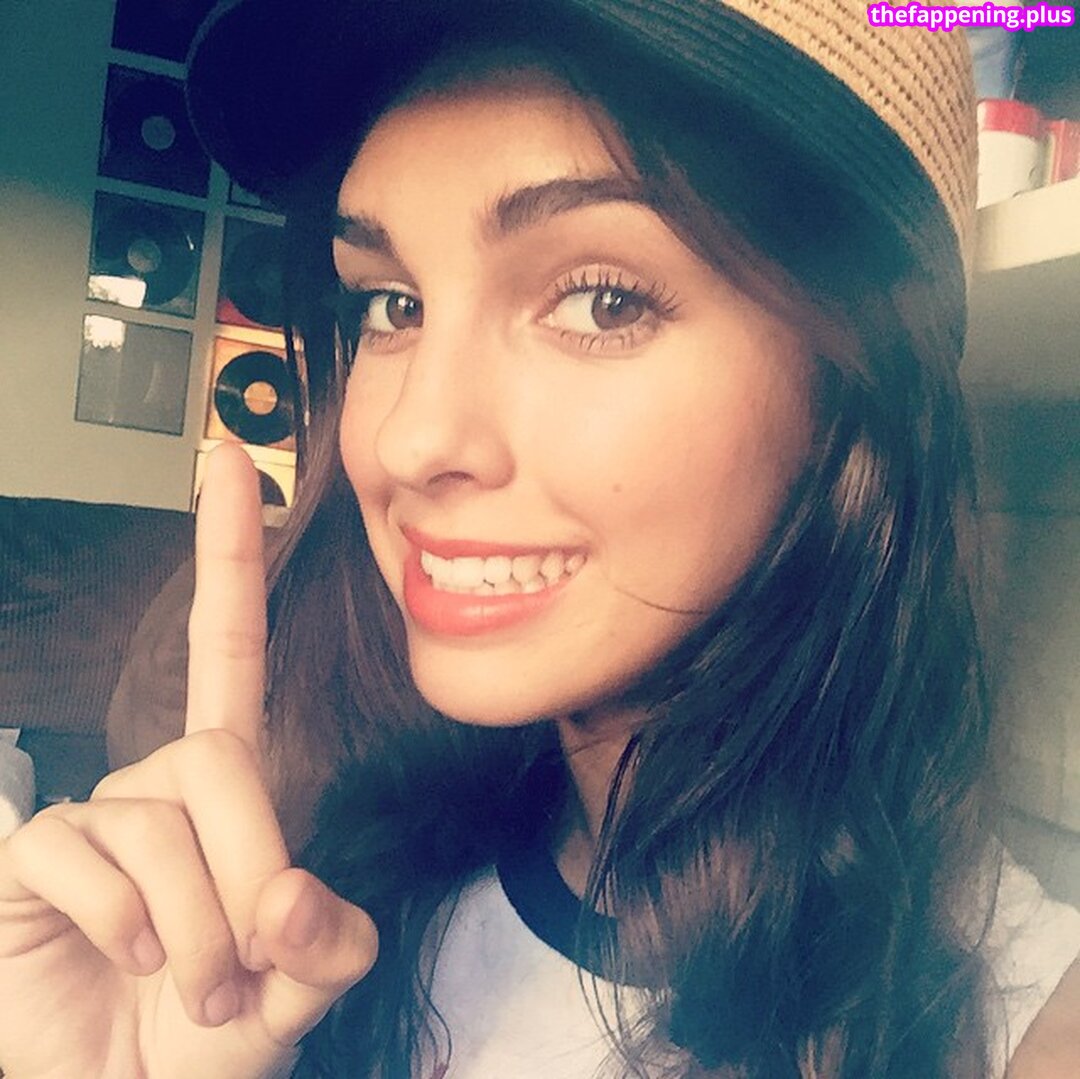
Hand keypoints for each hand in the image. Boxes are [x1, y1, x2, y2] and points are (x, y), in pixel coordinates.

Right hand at [0, 445, 376, 1077]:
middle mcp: (159, 783)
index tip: (227, 464)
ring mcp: (95, 813)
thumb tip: (290, 894)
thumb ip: (325, 942)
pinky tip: (127, 959)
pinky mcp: (36, 853)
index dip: (228, 556)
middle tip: (240, 968)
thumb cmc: (199, 1042)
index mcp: (227, 792)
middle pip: (217, 759)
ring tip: (191, 987)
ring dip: (195, 923)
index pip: (230, 651)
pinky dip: (128, 921)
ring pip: (159, 817)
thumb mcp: (294, 993)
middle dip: (245, 870)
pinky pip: (87, 849)